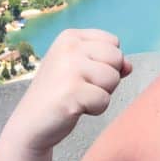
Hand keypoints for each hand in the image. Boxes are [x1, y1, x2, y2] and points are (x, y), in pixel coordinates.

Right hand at [6, 28, 132, 153]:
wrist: (30, 124)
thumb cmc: (59, 93)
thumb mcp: (82, 69)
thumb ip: (108, 62)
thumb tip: (129, 66)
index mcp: (70, 36)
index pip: (113, 42)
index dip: (106, 62)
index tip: (83, 72)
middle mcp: (69, 47)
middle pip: (117, 58)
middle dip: (107, 78)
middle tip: (80, 87)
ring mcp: (69, 68)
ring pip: (113, 79)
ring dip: (101, 94)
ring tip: (77, 96)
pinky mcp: (72, 92)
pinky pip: (105, 100)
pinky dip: (95, 109)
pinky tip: (74, 108)